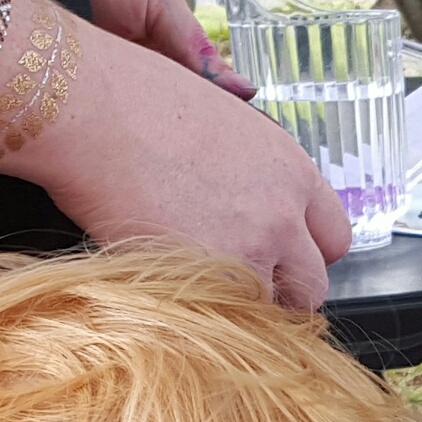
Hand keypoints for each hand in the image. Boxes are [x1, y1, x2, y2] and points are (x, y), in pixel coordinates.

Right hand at [18, 31, 349, 306]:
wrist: (89, 109)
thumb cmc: (135, 100)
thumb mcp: (222, 123)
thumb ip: (251, 173)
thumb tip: (244, 201)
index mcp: (292, 170)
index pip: (333, 237)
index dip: (302, 255)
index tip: (279, 262)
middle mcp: (282, 213)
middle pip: (312, 285)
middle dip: (280, 293)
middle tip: (239, 287)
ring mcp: (247, 250)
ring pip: (268, 312)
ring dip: (240, 311)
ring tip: (197, 289)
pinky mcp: (203, 279)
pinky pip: (220, 321)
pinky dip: (200, 317)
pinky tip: (168, 289)